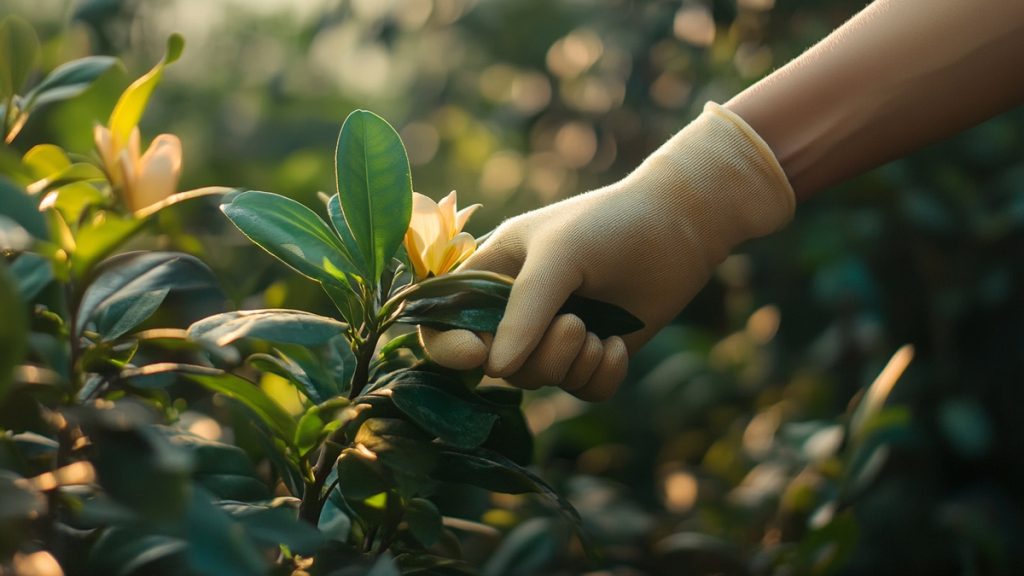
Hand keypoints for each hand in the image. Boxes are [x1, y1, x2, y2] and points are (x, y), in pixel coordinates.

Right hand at [421, 103, 794, 399]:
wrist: (679, 227)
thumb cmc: (608, 225)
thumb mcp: (558, 257)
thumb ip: (525, 311)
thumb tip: (494, 369)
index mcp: (490, 276)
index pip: (441, 323)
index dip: (447, 348)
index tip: (477, 356)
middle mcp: (516, 310)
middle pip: (498, 366)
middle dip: (538, 356)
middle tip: (575, 324)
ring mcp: (554, 334)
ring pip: (540, 381)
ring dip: (572, 364)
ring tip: (599, 331)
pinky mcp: (593, 354)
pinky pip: (581, 390)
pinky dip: (601, 376)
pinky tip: (618, 345)